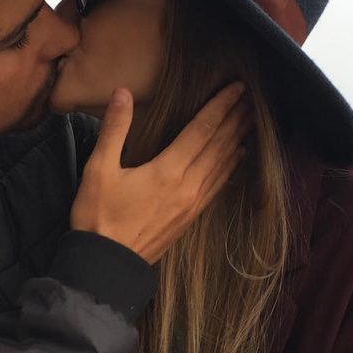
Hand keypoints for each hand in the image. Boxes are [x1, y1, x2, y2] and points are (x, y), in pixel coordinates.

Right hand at [72, 83, 249, 263]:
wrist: (107, 265)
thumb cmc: (98, 217)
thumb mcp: (99, 169)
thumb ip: (114, 129)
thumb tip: (122, 93)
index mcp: (167, 171)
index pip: (202, 130)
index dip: (221, 106)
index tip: (238, 87)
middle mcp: (187, 186)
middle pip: (219, 145)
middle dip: (236, 119)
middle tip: (254, 98)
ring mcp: (192, 204)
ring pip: (222, 165)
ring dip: (237, 140)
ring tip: (250, 121)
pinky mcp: (190, 218)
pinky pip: (217, 186)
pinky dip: (230, 167)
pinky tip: (236, 158)